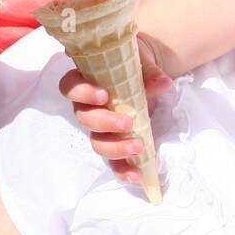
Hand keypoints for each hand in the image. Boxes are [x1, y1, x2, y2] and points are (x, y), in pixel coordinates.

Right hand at [59, 34, 172, 185]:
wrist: (146, 74)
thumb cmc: (135, 62)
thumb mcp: (142, 61)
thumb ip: (150, 72)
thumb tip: (163, 84)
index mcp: (87, 80)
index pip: (70, 87)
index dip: (82, 93)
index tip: (104, 95)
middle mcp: (88, 106)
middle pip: (84, 119)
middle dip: (104, 123)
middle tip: (126, 122)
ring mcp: (100, 128)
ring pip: (97, 143)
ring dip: (115, 148)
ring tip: (138, 146)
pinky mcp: (114, 143)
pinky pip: (112, 162)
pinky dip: (123, 170)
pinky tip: (137, 174)